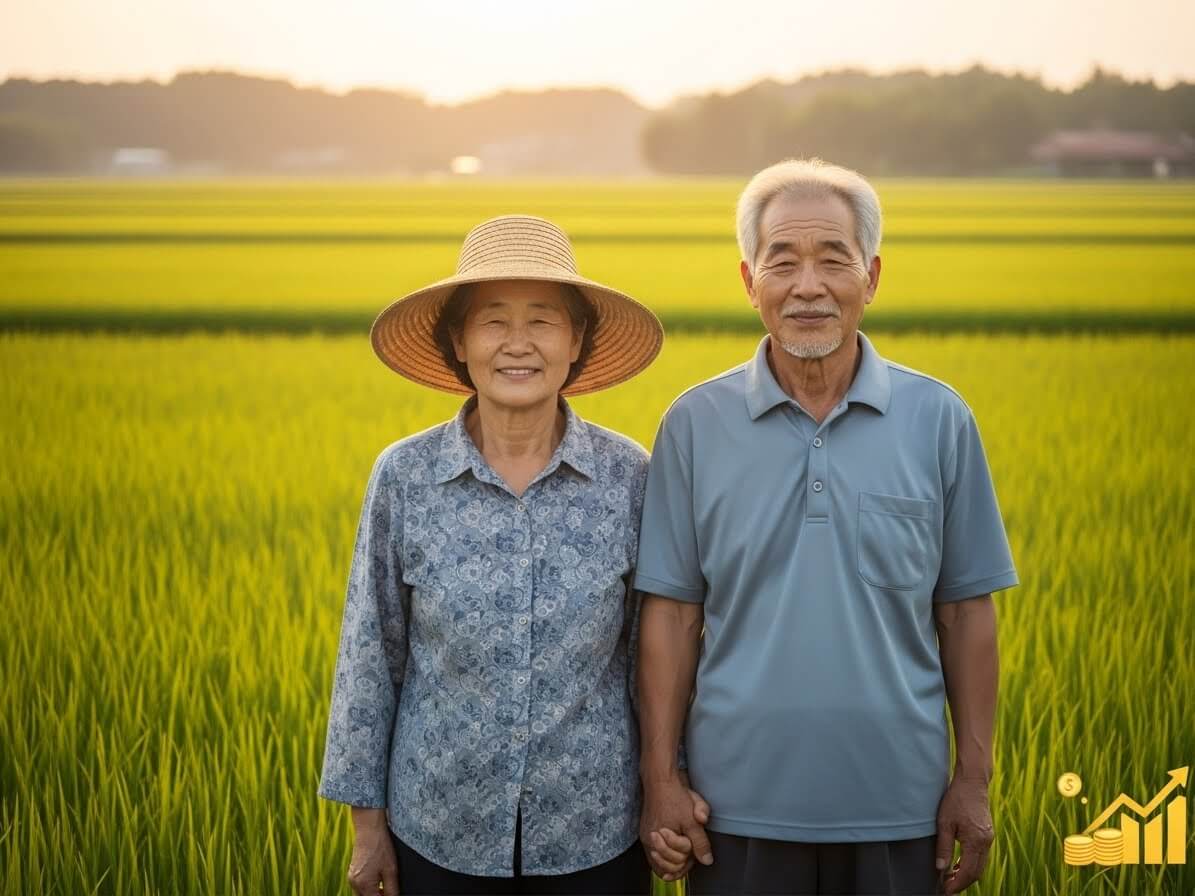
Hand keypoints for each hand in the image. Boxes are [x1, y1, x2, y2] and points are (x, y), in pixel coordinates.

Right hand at [347, 810, 399, 894]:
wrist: (369, 828)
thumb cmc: (380, 846)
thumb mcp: (391, 870)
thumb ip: (392, 889)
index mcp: (364, 885)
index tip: (393, 894)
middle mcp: (354, 884)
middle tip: (390, 892)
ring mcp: (351, 877)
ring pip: (363, 894)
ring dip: (374, 893)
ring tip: (385, 886)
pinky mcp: (352, 871)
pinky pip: (360, 885)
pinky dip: (369, 886)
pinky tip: (379, 879)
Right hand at [641, 771, 712, 880]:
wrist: (660, 779)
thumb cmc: (675, 797)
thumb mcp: (693, 821)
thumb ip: (700, 843)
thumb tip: (707, 860)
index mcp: (659, 841)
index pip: (674, 866)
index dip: (687, 861)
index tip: (694, 850)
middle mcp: (649, 841)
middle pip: (666, 866)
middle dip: (680, 859)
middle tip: (689, 847)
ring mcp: (646, 836)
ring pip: (659, 859)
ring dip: (671, 856)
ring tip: (682, 845)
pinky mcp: (645, 830)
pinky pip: (654, 850)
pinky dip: (664, 851)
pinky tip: (673, 843)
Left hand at [935, 777, 993, 894]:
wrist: (972, 782)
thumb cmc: (956, 799)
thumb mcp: (944, 822)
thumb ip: (944, 847)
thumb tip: (941, 869)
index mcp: (976, 841)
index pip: (968, 872)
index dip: (957, 884)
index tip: (945, 890)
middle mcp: (986, 842)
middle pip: (977, 872)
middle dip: (962, 883)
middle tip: (947, 888)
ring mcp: (988, 838)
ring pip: (980, 865)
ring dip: (966, 874)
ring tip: (950, 879)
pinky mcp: (987, 834)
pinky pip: (981, 856)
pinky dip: (970, 864)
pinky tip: (958, 864)